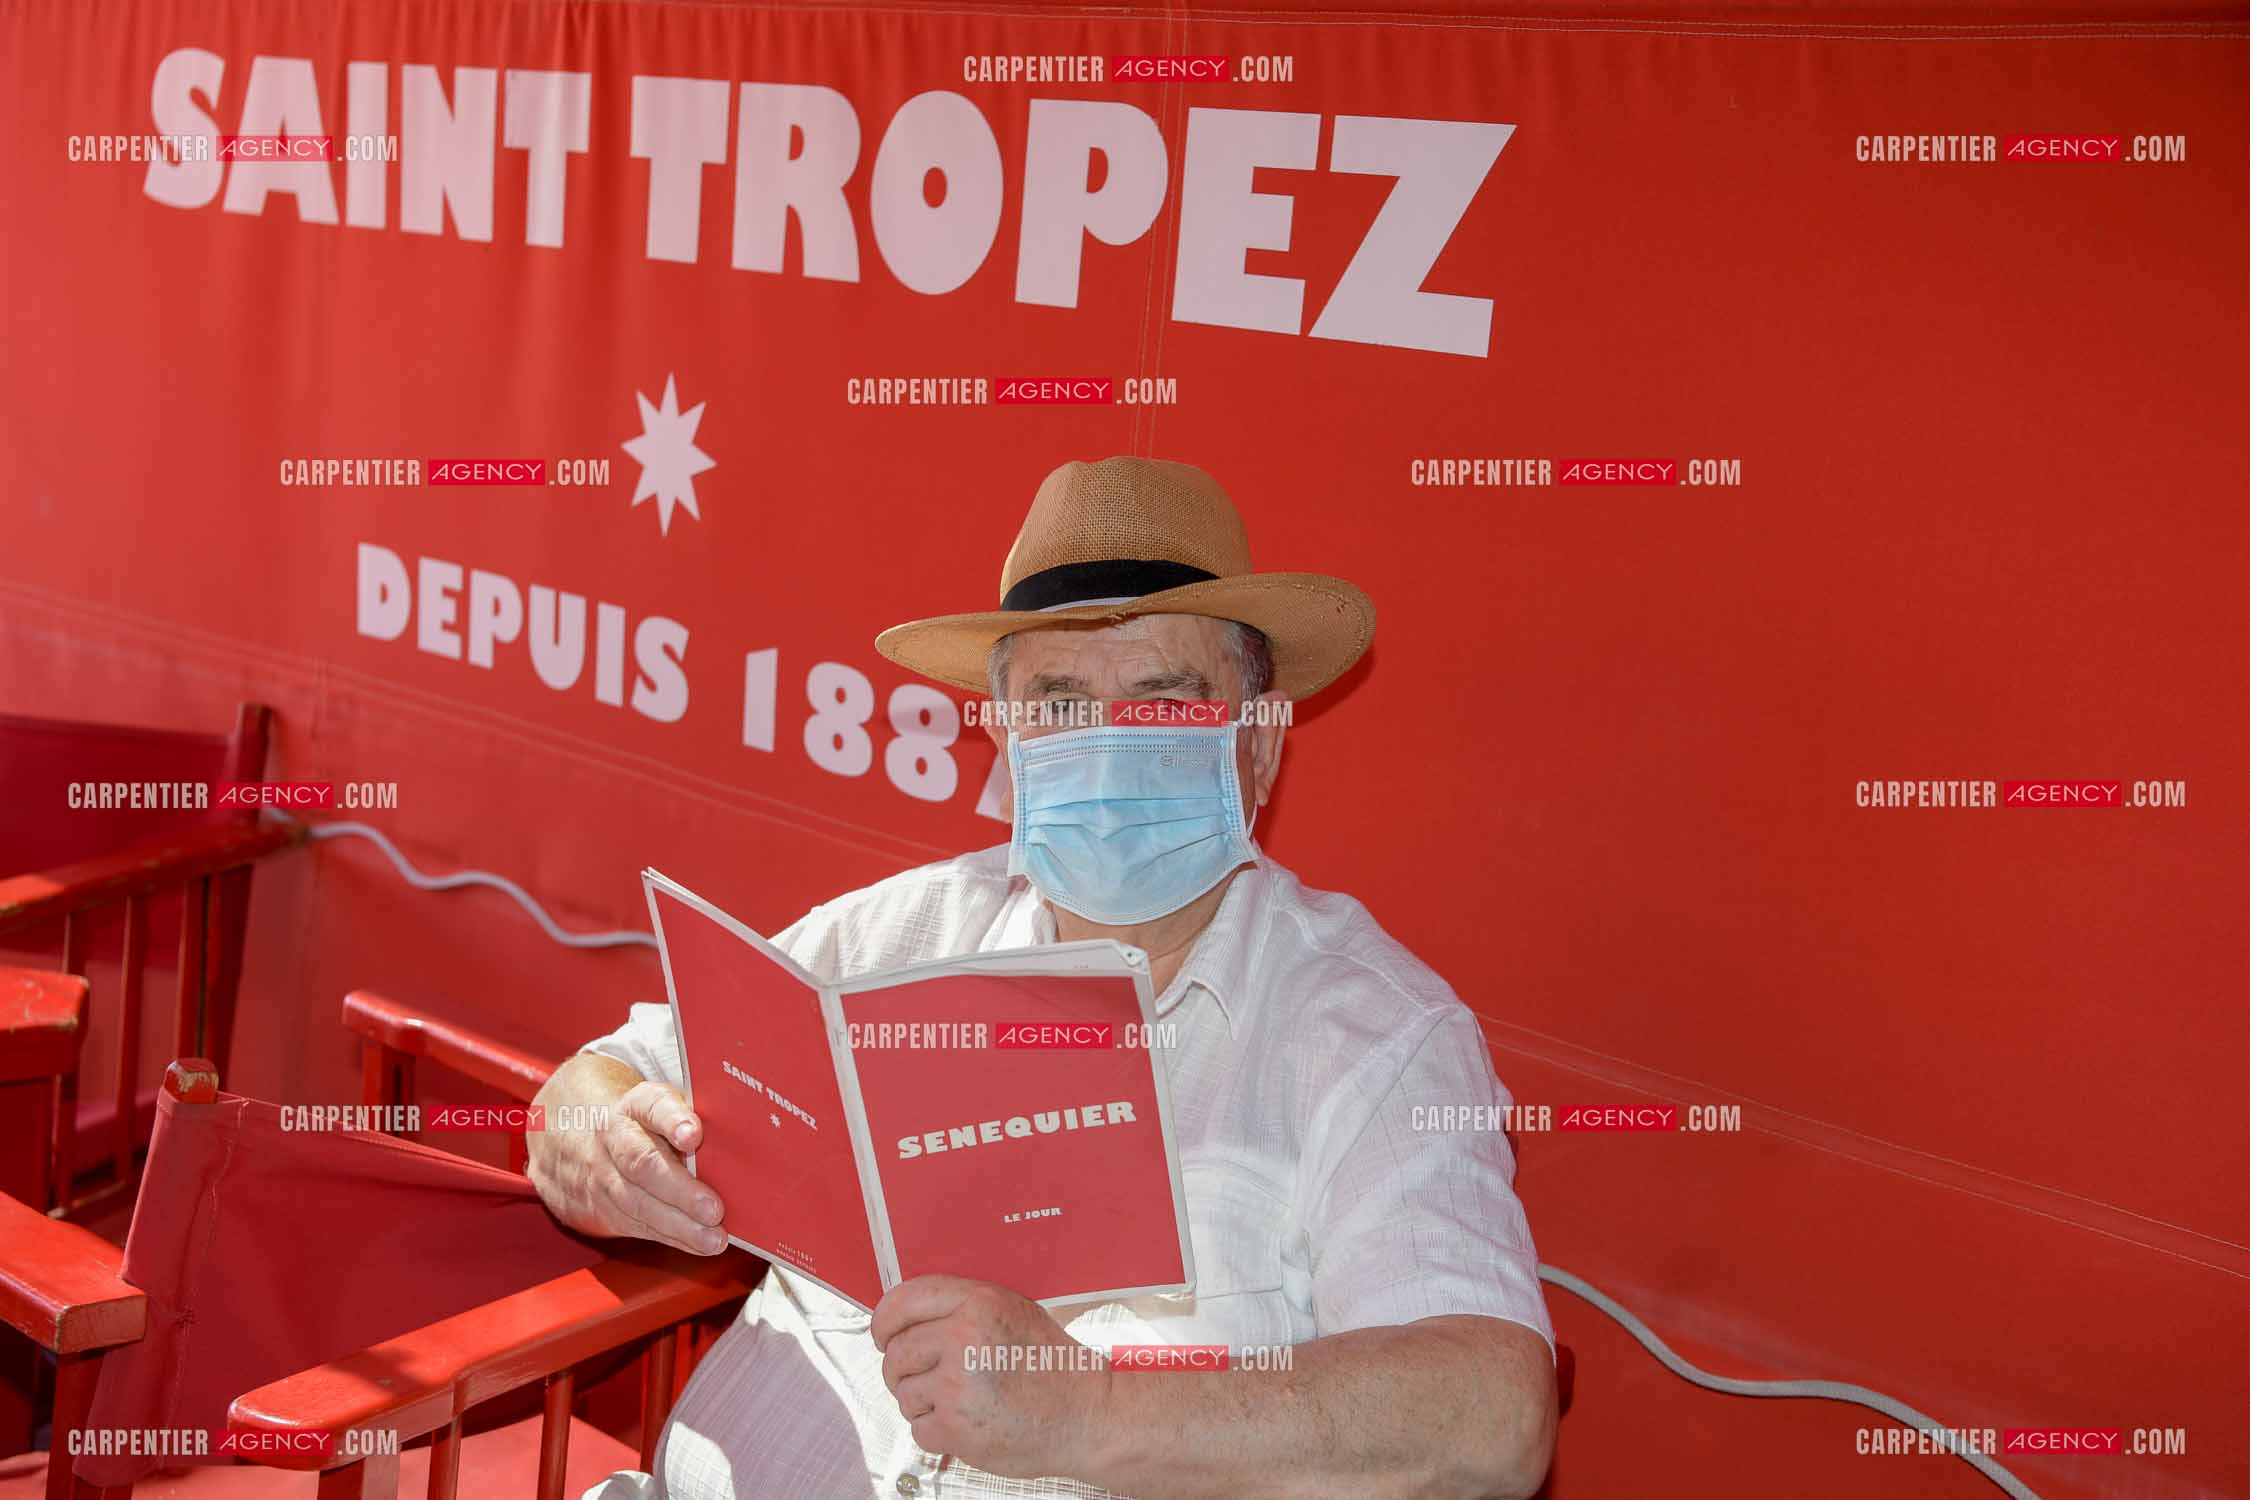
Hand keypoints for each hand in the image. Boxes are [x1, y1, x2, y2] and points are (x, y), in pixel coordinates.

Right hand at [525, 1054, 726, 1253]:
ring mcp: (601, 1175)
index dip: (673, 1120)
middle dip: (680, 1190)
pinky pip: (637, 1225)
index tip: (694, 1135)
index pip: (653, 1106)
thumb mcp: (662, 1104)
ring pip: (637, 1203)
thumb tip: (740, 1139)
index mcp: (635, 1104)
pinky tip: (700, 1244)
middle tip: (714, 1209)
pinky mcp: (600, 1208)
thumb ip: (692, 1117)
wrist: (570, 1138)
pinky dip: (672, 1238)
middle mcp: (613, 1138)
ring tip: (713, 1237)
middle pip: (642, 1163)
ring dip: (679, 1225)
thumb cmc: (641, 1122)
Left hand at [871, 1275, 1109, 1477]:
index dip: (884, 1320)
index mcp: (978, 1303)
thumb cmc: (1053, 1366)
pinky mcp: (956, 1428)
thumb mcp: (1014, 1311)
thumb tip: (908, 1316)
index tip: (882, 1334)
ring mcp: (957, 1386)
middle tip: (923, 1376)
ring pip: (903, 1393)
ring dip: (921, 1402)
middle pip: (896, 1353)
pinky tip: (966, 1422)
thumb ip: (963, 1307)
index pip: (903, 1301)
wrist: (1086, 1415)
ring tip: (958, 1401)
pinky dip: (936, 1431)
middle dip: (901, 1368)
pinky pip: (919, 1429)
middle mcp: (963, 1339)